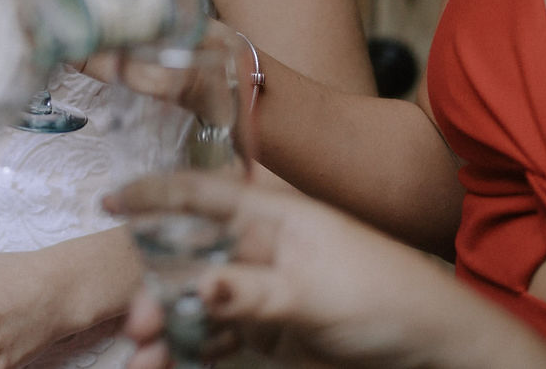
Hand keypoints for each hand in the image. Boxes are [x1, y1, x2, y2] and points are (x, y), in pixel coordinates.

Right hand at [105, 173, 545, 368]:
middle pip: (188, 259)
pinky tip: (168, 365)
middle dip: (155, 289)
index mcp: (272, 215)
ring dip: (168, 329)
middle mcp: (260, 249)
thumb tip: (194, 286)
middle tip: (137, 322)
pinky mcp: (268, 333)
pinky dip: (191, 351)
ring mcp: (262, 292)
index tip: (108, 201)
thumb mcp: (315, 292)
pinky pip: (216, 339)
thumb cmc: (387, 298)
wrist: (436, 351)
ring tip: (147, 356)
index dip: (153, 194)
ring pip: (196, 305)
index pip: (202, 194)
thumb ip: (250, 291)